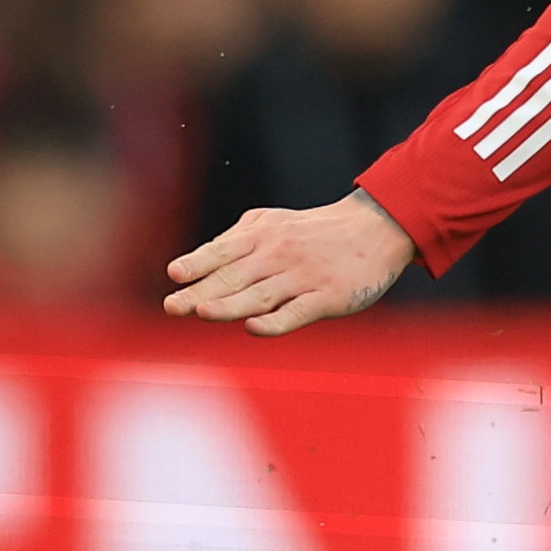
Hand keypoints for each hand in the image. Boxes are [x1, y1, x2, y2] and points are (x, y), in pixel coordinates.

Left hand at [163, 192, 416, 336]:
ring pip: (261, 295)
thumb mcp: (273, 222)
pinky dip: (276, 321)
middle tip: (172, 306)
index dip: (198, 263)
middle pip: (235, 276)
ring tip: (203, 311)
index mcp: (263, 235)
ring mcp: (304, 276)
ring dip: (231, 304)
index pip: (223, 251)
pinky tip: (255, 328)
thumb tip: (195, 262)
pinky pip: (298, 311)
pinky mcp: (329, 296)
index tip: (174, 275)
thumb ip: (236, 240)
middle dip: (201, 292)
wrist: (377, 228)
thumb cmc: (316, 230)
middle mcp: (280, 254)